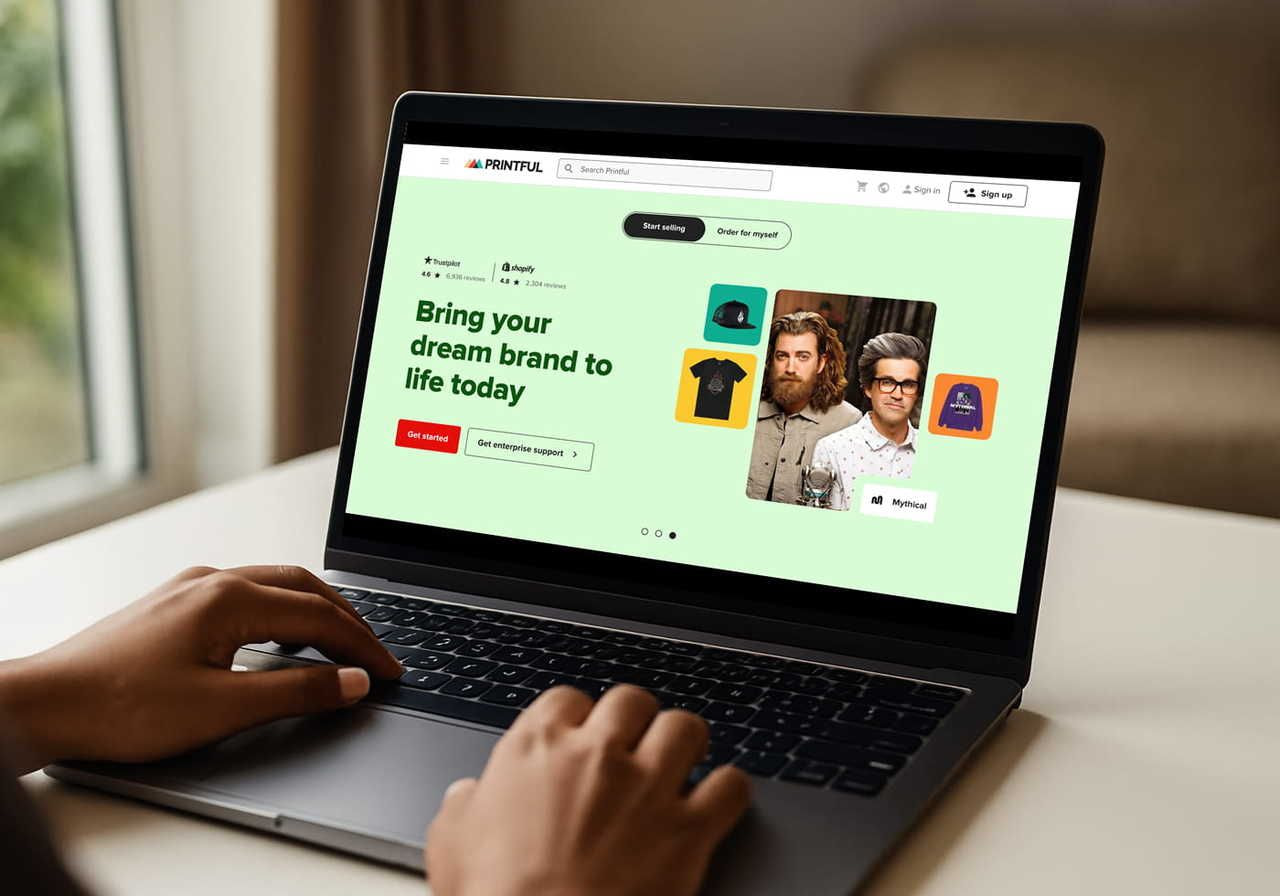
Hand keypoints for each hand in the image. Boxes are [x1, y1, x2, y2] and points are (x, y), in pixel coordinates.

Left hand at [0, 565, 401, 773]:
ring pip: (276, 585)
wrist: (43, 703)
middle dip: (350, 619)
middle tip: (378, 653)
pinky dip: (284, 611)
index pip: (321, 618)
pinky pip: (249, 593)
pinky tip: (282, 635)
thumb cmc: (118, 706)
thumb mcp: (221, 708)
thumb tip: (352, 682)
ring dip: (318, 610)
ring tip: (344, 641)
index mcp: (231, 598)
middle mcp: (214, 582)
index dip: (363, 646)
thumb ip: (296, 693)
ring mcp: (191, 588)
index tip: (390, 671)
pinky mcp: (175, 604)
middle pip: (305, 588)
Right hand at [426, 685, 751, 895]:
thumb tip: (468, 795)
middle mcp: (596, 755)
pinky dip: (728, 791)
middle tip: (635, 746)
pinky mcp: (688, 829)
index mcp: (537, 748)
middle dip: (636, 721)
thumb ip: (462, 807)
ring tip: (681, 761)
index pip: (568, 698)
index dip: (578, 718)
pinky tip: (716, 802)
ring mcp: (647, 787)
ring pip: (685, 727)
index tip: (582, 737)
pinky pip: (730, 786)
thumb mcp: (451, 845)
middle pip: (632, 700)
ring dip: (684, 744)